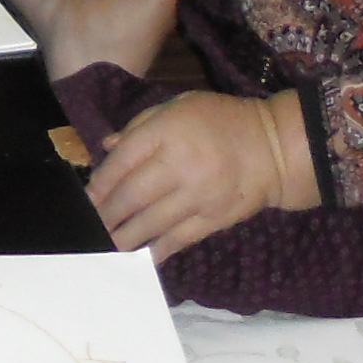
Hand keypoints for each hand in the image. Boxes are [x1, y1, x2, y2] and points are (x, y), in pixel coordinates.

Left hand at [89, 92, 307, 257]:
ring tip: (107, 245)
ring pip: (152, 222)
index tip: (87, 198)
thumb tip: (108, 146)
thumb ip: (142, 125)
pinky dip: (158, 251)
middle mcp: (181, 164)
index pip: (125, 159)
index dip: (101, 182)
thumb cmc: (222, 121)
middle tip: (92, 226)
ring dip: (125, 237)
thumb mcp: (181, 105)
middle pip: (133, 195)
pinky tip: (142, 258)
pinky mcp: (214, 218)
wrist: (274, 148)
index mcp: (169, 131)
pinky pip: (179, 238)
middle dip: (108, 214)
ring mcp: (199, 195)